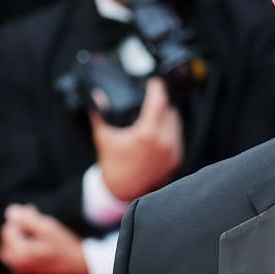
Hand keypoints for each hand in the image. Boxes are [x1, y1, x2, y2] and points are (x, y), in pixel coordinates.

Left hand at [0, 204, 90, 273]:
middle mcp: (16, 265)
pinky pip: (17, 258)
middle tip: (35, 218)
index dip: (19, 218)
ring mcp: (21, 271)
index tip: (32, 211)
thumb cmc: (64, 246)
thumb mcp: (47, 227)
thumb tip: (10, 211)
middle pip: (7, 239)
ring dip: (20, 237)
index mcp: (19, 254)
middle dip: (19, 227)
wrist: (79, 265)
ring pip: (11, 249)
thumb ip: (26, 218)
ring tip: (36, 231)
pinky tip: (38, 243)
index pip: (8, 229)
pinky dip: (23, 248)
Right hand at [89, 78, 184, 203]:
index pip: (158, 102)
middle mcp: (163, 143)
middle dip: (161, 103)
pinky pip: (178, 138)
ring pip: (176, 123)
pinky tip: (160, 130)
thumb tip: (96, 96)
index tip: (155, 81)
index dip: (157, 88)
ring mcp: (172, 152)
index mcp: (147, 134)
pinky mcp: (176, 161)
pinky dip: (170, 131)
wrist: (121, 192)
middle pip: (169, 111)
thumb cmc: (113, 166)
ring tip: (155, 114)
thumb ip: (100, 114)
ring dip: (167, 116)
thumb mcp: (104, 137)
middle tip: (151, 99)